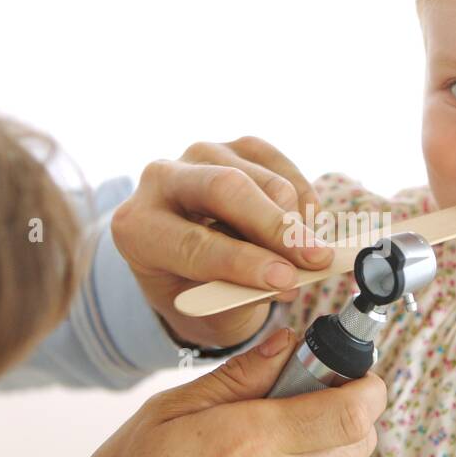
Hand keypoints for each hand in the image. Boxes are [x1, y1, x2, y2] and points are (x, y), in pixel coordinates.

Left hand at [111, 137, 334, 350]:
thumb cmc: (198, 292)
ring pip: (266, 182)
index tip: (285, 280)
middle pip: (227, 189)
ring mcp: (200, 156)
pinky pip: (284, 169)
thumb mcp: (210, 309)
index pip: (193, 243)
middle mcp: (160, 180)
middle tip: (317, 258)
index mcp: (138, 228)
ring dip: (297, 223)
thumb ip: (245, 295)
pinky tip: (307, 230)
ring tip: (308, 259)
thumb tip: (293, 277)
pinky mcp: (236, 146)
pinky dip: (306, 203)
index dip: (242, 262)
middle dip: (276, 227)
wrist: (189, 262)